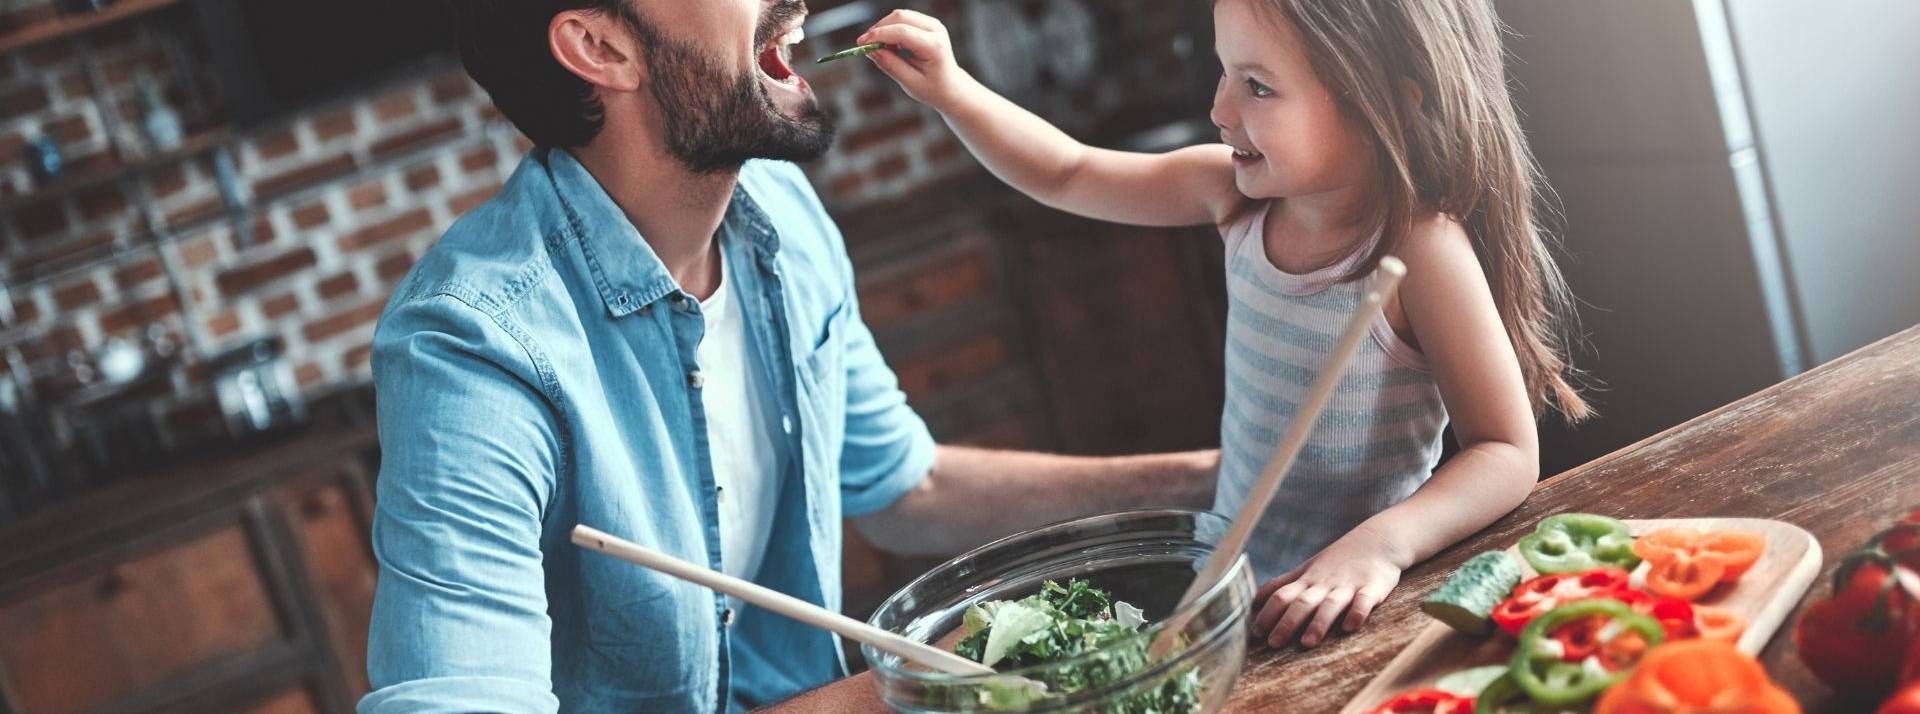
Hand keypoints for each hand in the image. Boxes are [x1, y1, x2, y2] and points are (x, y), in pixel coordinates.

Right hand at [858, 10, 972, 109]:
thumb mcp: (910, 82)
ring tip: (881, 50)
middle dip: (879, 29)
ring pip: (899, 16)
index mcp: (935, 46)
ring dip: (884, 29)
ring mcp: (933, 24)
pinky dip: (891, 30)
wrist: (951, 87)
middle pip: (899, 17)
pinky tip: (890, 46)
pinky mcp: (927, 23)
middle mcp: (936, 29)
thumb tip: (869, 49)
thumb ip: (890, 65)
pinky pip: (903, 20)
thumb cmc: (932, 88)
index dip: (878, 35)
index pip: (902, 32)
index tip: (860, 43)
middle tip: (864, 45)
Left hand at [1251, 524, 1408, 648]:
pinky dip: (1357, 612)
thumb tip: (1254, 599)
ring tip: (1307, 642)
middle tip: (1273, 643)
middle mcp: (1325, 583)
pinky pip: (1365, 601)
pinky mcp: (1373, 587)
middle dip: (1287, 622)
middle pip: (1302, 602)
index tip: (1255, 633)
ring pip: (1330, 604)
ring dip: (1319, 622)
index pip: (1282, 596)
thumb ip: (1283, 584)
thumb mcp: (1307, 568)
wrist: (1378, 540)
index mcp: (1308, 580)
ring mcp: (1349, 585)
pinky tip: (1350, 627)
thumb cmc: (1338, 559)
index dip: (1268, 613)